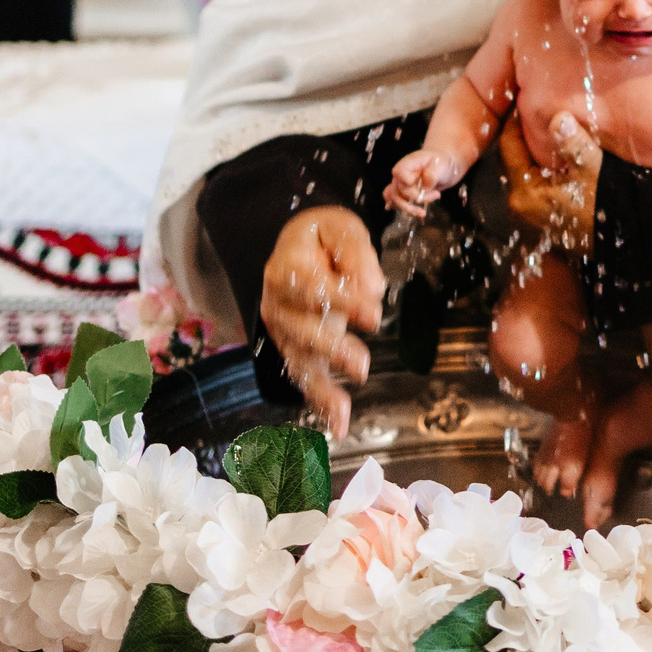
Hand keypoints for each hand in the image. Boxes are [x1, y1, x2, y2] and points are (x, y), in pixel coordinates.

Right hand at [261, 205, 385, 437]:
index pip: (310, 287)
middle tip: (362, 364)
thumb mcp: (340, 227)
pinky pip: (306, 377)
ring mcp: (284, 329)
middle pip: (300, 330)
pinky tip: (339, 424)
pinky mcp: (296, 348)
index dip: (341, 300)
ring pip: (299, 361)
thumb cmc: (322, 237)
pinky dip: (321, 402)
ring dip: (322, 387)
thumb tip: (371, 288)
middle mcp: (278, 303)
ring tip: (343, 411)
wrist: (296, 245)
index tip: (373, 310)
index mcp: (286, 267)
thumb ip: (356, 253)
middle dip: (331, 348)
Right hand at [387, 149, 459, 216]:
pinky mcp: (406, 193)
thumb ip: (431, 175)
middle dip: (416, 197)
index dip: (407, 183)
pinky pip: (397, 202)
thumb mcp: (441, 165)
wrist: (446, 165)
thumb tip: (424, 188)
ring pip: (395, 199)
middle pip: (398, 190)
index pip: (398, 173)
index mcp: (407, 164)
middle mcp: (401, 174)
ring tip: (423, 213)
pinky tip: (412, 213)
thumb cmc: (442, 161)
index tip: (423, 186)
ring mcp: (402, 184)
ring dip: (409, 209)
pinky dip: (402, 209)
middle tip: (436, 195)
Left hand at [501, 111, 599, 246]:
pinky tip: (555, 153)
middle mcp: (519, 204)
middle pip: (513, 158)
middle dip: (523, 134)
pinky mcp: (541, 216)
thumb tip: (559, 117)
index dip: (515, 121)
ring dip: (532, 150)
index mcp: (524, 192)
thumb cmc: (605, 208)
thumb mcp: (592, 171)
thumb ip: (574, 144)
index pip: (509, 146)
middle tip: (532, 108)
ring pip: (524, 170)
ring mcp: (529, 212)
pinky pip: (534, 182)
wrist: (623, 243)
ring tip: (544, 126)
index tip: (524, 99)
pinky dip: (541, 166)